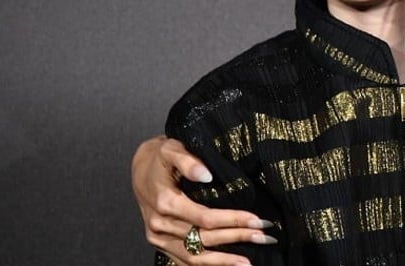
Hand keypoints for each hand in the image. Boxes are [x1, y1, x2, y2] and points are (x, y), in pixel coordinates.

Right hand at [132, 136, 273, 264]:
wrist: (141, 169)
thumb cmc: (161, 158)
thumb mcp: (172, 149)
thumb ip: (188, 160)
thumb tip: (206, 175)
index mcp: (165, 202)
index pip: (205, 218)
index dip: (232, 220)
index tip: (257, 219)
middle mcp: (160, 224)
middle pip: (203, 238)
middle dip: (236, 238)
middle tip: (263, 237)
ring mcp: (158, 237)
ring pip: (193, 256)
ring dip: (222, 260)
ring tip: (248, 262)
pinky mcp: (160, 243)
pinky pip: (182, 261)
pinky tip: (225, 265)